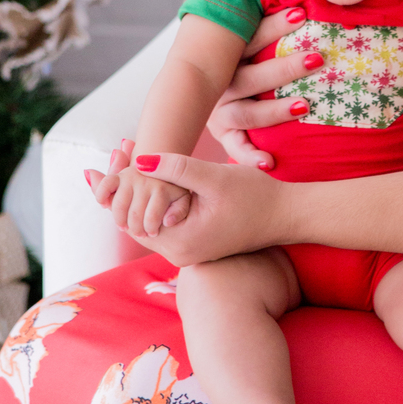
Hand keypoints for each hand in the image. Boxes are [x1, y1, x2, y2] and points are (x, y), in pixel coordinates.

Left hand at [86, 150, 286, 264]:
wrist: (286, 215)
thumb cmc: (256, 196)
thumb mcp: (215, 177)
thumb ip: (177, 169)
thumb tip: (139, 160)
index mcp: (179, 242)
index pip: (129, 215)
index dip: (118, 184)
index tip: (116, 152)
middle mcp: (178, 253)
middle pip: (134, 219)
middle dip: (124, 185)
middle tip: (119, 149)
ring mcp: (186, 251)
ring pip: (147, 220)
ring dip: (138, 191)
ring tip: (131, 156)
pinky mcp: (194, 244)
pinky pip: (162, 223)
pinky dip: (153, 199)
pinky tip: (152, 175)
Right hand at [206, 7, 318, 166]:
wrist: (197, 97)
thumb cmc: (246, 61)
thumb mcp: (250, 41)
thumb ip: (270, 26)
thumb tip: (306, 2)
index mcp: (227, 54)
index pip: (251, 37)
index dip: (275, 26)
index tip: (302, 15)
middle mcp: (221, 83)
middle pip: (252, 76)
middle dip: (285, 67)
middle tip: (316, 59)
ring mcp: (220, 111)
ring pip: (247, 112)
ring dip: (276, 110)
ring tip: (305, 106)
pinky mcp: (223, 135)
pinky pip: (236, 148)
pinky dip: (250, 157)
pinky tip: (269, 162)